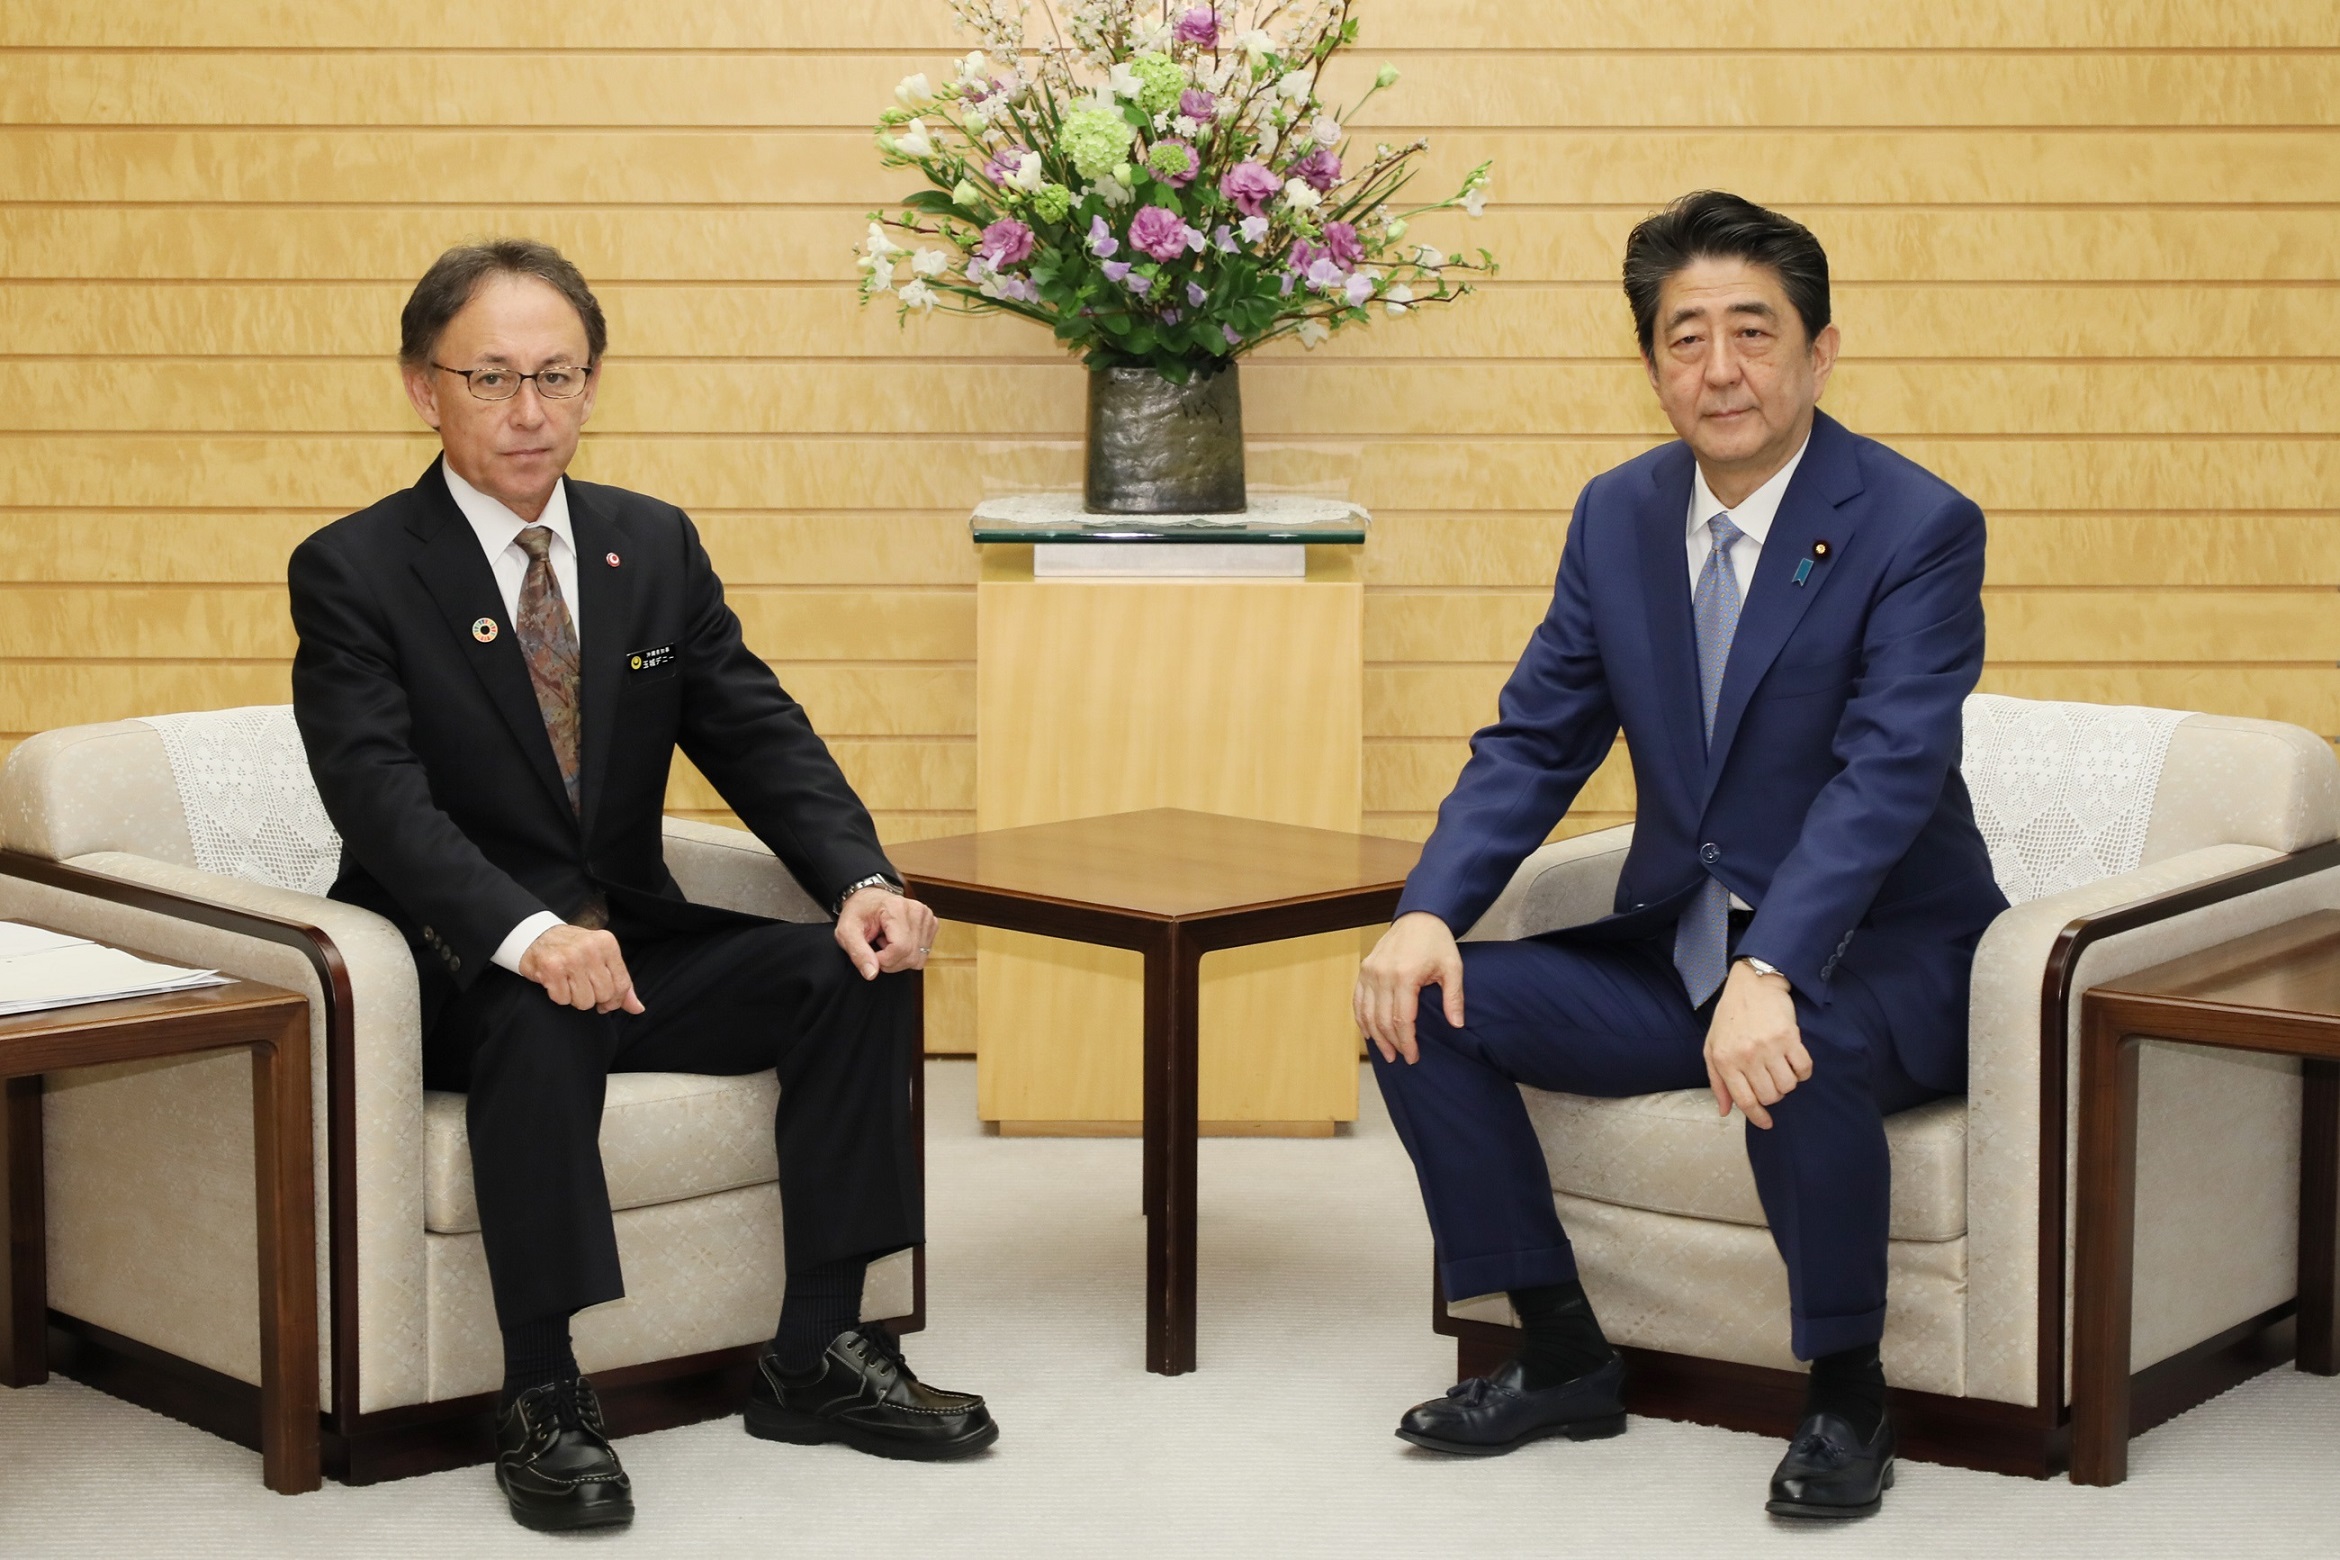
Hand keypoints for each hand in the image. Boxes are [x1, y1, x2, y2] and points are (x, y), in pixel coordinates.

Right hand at [518, 924, 644, 1013]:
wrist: (535, 935)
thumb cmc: (572, 949)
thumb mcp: (601, 958)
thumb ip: (620, 983)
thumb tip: (637, 1008)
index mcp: (607, 943)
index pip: (622, 984)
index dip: (615, 1000)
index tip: (605, 1001)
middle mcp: (591, 948)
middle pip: (604, 995)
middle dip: (593, 998)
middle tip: (581, 986)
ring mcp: (571, 957)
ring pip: (585, 1001)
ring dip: (575, 998)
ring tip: (568, 982)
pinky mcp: (551, 968)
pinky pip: (563, 999)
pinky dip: (558, 996)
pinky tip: (555, 981)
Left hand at [835, 886, 935, 979]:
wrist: (869, 898)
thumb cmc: (858, 912)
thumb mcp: (847, 931)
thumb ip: (858, 953)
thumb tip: (871, 973)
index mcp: (897, 908)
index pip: (900, 948)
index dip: (884, 960)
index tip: (871, 954)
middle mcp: (916, 911)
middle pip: (911, 955)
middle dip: (891, 962)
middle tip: (877, 948)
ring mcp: (927, 917)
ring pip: (918, 958)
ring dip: (899, 958)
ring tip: (887, 942)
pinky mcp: (931, 924)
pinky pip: (923, 953)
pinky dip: (909, 954)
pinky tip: (898, 941)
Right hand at [1354, 911, 1463, 1065]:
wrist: (1419, 917)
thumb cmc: (1437, 942)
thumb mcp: (1453, 968)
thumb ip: (1454, 997)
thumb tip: (1456, 1024)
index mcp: (1405, 975)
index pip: (1402, 1019)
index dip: (1407, 1042)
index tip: (1413, 1057)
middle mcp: (1383, 974)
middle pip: (1383, 1020)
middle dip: (1392, 1043)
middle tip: (1401, 1058)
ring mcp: (1370, 971)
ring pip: (1367, 1013)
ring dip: (1376, 1036)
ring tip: (1386, 1052)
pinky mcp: (1365, 969)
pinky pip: (1358, 1000)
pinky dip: (1361, 1019)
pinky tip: (1369, 1033)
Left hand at [1703, 960, 1811, 1129]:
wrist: (1752, 984)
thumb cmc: (1730, 1017)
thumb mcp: (1712, 1047)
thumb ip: (1717, 1081)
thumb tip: (1725, 1111)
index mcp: (1725, 1060)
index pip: (1744, 1101)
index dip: (1757, 1117)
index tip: (1766, 1124)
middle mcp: (1747, 1056)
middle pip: (1770, 1096)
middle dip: (1773, 1096)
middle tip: (1770, 1082)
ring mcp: (1769, 1047)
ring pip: (1788, 1086)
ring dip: (1787, 1083)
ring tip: (1780, 1069)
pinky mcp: (1790, 1037)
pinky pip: (1804, 1069)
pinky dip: (1802, 1072)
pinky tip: (1794, 1063)